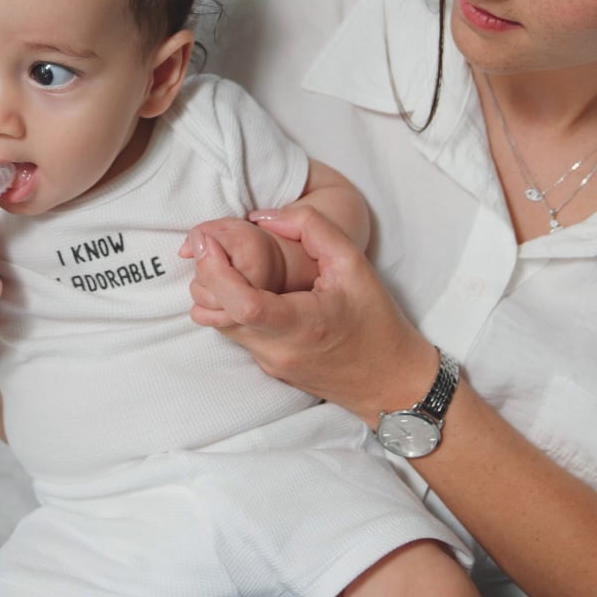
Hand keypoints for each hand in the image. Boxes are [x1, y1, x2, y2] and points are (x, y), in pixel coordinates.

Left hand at [188, 206, 436, 424]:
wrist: (390, 381)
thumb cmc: (376, 320)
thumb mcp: (354, 263)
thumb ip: (310, 228)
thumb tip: (261, 216)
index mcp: (301, 325)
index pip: (243, 304)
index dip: (217, 270)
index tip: (208, 241)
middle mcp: (277, 350)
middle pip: (219, 311)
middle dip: (206, 271)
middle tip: (208, 240)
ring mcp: (268, 362)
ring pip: (219, 323)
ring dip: (212, 288)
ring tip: (222, 256)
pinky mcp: (266, 365)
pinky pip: (233, 331)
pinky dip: (227, 303)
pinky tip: (242, 281)